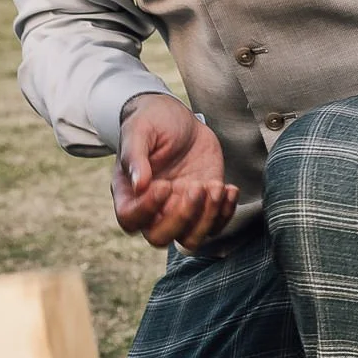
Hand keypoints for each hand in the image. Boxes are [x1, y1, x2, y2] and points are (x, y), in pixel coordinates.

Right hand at [112, 92, 237, 249]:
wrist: (177, 118)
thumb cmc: (151, 122)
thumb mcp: (139, 130)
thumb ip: (135, 156)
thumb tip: (139, 184)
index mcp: (129, 192)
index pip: (130, 218)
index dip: (147, 209)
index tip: (164, 185)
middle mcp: (153, 208)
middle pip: (159, 237)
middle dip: (181, 217)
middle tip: (195, 187)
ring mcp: (179, 210)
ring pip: (190, 239)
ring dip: (206, 218)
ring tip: (216, 187)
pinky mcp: (204, 206)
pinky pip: (215, 226)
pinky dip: (225, 212)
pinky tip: (229, 188)